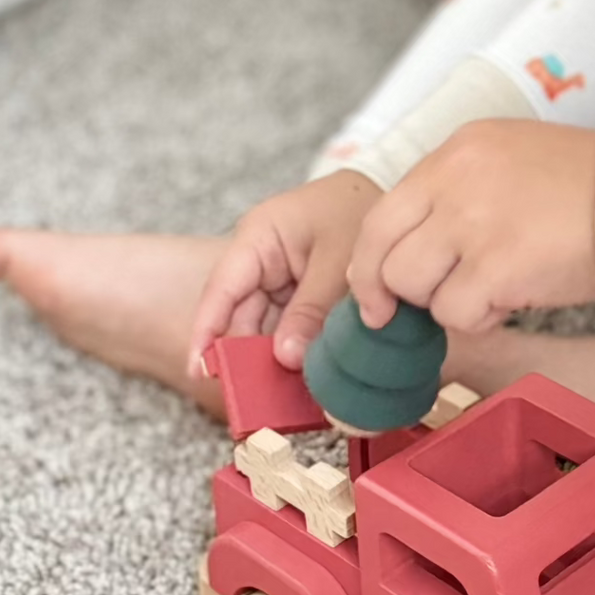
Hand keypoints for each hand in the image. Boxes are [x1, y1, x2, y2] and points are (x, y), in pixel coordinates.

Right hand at [185, 168, 383, 380]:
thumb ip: (312, 308)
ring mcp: (278, 275)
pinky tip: (304, 376)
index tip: (199, 371)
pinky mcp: (298, 290)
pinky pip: (287, 325)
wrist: (395, 195)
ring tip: (283, 395)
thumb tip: (286, 358)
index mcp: (259, 236)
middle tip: (257, 399)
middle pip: (240, 314)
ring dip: (273, 357)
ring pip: (264, 325)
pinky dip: (295, 347)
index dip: (207, 331)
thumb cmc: (361, 208)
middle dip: (247, 355)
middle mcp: (260, 257)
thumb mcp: (338, 258)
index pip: (221, 288)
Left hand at [344, 119, 594, 335]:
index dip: (372, 261)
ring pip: (415, 288)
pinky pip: (457, 314)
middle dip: (395, 292)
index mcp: (459, 150)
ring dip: (447, 302)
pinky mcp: (498, 267)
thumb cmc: (589, 186)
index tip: (378, 293)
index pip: (382, 212)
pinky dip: (482, 318)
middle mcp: (456, 180)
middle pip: (384, 254)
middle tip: (418, 308)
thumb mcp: (510, 158)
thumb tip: (412, 245)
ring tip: (492, 288)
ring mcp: (474, 223)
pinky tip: (515, 299)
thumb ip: (458, 190)